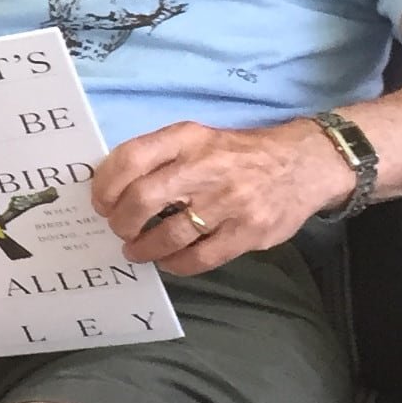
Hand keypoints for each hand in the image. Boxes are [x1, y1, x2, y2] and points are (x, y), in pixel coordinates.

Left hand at [91, 119, 352, 274]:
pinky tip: (168, 261)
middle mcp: (204, 166)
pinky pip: (199, 258)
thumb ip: (160, 155)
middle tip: (119, 229)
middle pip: (142, 199)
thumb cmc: (236, 153)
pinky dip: (176, 264)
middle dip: (121, 221)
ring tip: (137, 250)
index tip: (100, 202)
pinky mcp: (248, 231)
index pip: (130, 158)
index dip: (105, 185)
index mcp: (186, 138)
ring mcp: (228, 201)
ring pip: (168, 235)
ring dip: (144, 248)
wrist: (301, 164)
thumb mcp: (197, 138)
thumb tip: (113, 185)